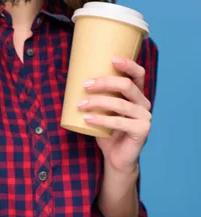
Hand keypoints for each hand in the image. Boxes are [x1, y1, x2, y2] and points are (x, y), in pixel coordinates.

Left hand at [76, 57, 151, 173]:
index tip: (111, 59)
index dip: (128, 64)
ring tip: (80, 104)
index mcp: (136, 95)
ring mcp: (145, 117)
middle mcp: (144, 103)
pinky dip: (101, 119)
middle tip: (85, 85)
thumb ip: (95, 97)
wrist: (115, 157)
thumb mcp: (101, 110)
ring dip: (97, 102)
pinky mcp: (142, 130)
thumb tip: (71, 82)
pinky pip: (120, 122)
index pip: (138, 74)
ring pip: (121, 103)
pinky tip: (88, 119)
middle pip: (127, 85)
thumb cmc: (106, 131)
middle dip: (104, 82)